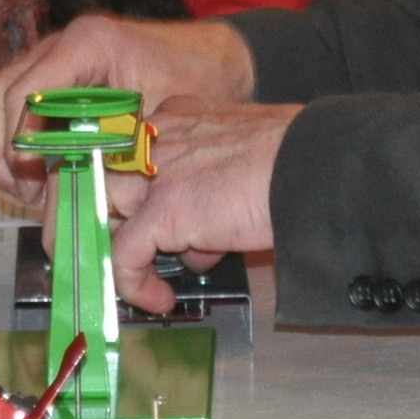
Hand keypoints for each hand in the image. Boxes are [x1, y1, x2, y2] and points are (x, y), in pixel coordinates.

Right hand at [0, 13, 257, 205]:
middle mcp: (58, 47)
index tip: (32, 179)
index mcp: (86, 45)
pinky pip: (13, 112)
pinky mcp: (53, 80)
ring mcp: (51, 61)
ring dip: (2, 153)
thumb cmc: (199, 82)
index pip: (25, 95)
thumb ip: (113, 154)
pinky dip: (17, 146)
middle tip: (25, 194)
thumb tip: (72, 201)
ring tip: (30, 193)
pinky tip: (42, 178)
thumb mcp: (159, 121)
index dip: (17, 143)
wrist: (217, 61)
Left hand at [98, 99, 293, 309]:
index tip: (135, 221)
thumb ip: (208, 188)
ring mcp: (154, 173)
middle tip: (140, 254)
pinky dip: (133, 284)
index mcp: (174, 118)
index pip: (127, 155)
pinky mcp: (162, 210)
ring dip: (123, 253)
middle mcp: (156, 138)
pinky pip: (125, 255)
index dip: (129, 193)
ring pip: (103, 214)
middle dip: (118, 221)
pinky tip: (157, 300)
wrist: (316, 167)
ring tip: (146, 279)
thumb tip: (202, 238)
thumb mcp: (240, 159)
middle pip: (104, 180)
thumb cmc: (296, 161)